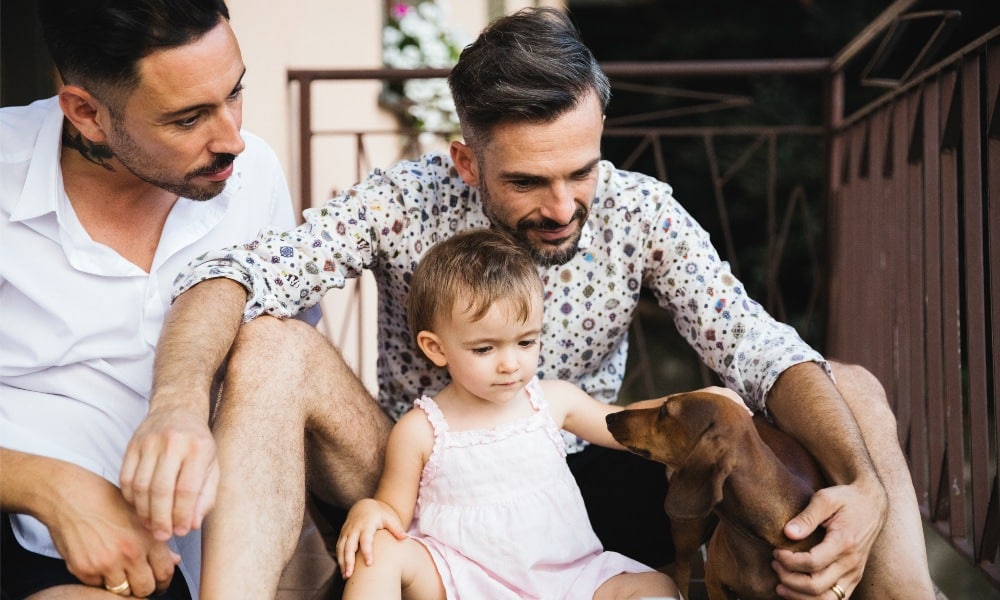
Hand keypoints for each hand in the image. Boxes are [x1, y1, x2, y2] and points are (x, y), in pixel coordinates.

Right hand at [48, 470, 180, 596]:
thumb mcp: (139, 512)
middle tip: (140, 580)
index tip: (160, 580)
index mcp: (147, 537)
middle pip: (145, 588)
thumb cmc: (104, 499)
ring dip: (123, 585)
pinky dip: (100, 580)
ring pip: (122, 592)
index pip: (165, 572)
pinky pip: (97, 586)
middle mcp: (128, 553)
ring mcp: (105, 564)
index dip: (164, 580)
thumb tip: (174, 560)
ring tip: (121, 573)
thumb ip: (157, 539)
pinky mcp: (83, 570)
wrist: (68, 495)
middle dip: (145, 586)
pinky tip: (100, 564)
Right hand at [119, 401, 217, 541]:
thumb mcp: (212, 466)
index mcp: (198, 448)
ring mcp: (149, 442)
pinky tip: (139, 508)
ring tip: (151, 526)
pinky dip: (131, 499)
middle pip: (161, 489)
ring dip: (144, 512)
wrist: (178, 409)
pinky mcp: (132, 445)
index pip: (187, 489)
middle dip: (161, 518)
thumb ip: (206, 496)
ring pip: (140, 486)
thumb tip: (192, 524)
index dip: (183, 515)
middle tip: (162, 535)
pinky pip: (126, 478)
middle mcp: (173, 443)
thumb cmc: (198, 444)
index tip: (182, 531)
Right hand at [335, 498, 406, 577]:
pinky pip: (339, 549)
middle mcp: (354, 529)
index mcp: (366, 525)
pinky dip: (340, 560)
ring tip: (346, 576)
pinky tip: (343, 572)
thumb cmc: (379, 515)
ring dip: (342, 562)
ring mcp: (347, 533)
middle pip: (349, 546)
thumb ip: (396, 528)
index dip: (367, 551)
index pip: (365, 540)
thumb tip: (404, 537)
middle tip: (350, 575)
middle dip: (349, 560)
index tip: (369, 564)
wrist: (363, 506)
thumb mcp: (389, 518)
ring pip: (341, 548)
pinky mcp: (342, 536)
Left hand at [772, 479, 886, 597]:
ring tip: (780, 583)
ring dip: (799, 595)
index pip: (812, 563)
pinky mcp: (854, 579)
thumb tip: (788, 533)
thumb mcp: (825, 498)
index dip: (789, 561)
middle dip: (789, 578)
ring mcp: (854, 574)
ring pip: (826, 599)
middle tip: (775, 563)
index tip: (776, 551)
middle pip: (816, 586)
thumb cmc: (846, 499)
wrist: (872, 505)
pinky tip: (795, 592)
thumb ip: (807, 516)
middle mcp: (852, 563)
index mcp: (844, 542)